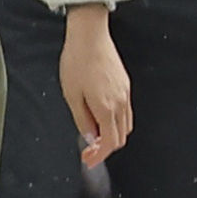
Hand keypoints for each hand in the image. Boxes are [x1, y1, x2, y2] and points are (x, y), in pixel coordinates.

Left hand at [63, 6, 133, 164]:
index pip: (109, 142)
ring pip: (125, 125)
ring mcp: (125, 94)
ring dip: (111, 135)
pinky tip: (100, 118)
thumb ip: (82, 119)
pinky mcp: (125, 85)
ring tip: (92, 135)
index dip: (99, 155)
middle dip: (105, 148)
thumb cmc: (76, 62)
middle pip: (120, 136)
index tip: (88, 161)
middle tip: (88, 151)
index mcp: (106, 108)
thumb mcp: (71, 94)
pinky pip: (125, 112)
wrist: (89, 37)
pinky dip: (115, 122)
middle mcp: (120, 103)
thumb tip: (90, 137)